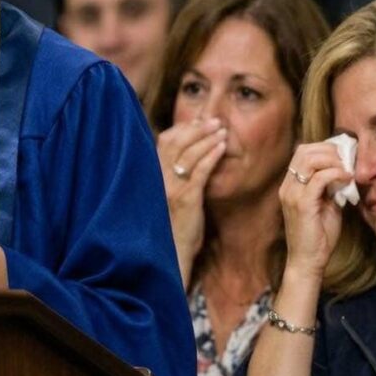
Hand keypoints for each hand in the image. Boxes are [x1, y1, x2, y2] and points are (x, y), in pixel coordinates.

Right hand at [156, 117, 226, 285]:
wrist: (171, 254)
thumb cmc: (173, 225)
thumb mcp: (169, 195)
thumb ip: (174, 174)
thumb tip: (188, 154)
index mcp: (153, 175)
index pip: (164, 140)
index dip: (183, 128)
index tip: (200, 121)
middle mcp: (159, 178)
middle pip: (176, 141)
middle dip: (197, 128)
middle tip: (214, 121)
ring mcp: (171, 188)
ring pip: (189, 153)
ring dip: (207, 138)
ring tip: (222, 131)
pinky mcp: (186, 199)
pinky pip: (200, 171)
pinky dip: (211, 156)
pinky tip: (222, 148)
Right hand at [280, 142, 352, 280]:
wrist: (308, 260)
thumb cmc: (318, 235)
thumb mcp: (325, 204)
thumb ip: (330, 186)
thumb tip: (344, 170)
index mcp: (290, 185)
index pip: (302, 152)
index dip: (324, 148)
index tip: (344, 156)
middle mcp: (287, 186)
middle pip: (304, 151)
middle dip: (329, 150)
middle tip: (347, 160)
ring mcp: (292, 194)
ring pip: (310, 160)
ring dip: (333, 160)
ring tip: (347, 170)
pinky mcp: (302, 204)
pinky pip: (319, 178)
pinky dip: (336, 173)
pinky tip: (347, 179)